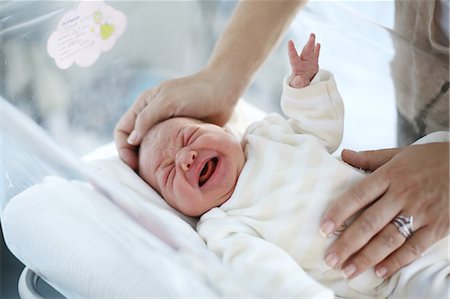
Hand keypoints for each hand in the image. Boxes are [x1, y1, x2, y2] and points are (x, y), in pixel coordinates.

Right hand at [114, 69, 235, 169]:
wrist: (224, 91)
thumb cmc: (195, 91)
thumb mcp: (168, 100)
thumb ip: (148, 118)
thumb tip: (132, 140)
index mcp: (143, 106)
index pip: (122, 130)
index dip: (122, 148)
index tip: (133, 164)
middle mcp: (152, 118)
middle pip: (134, 143)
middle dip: (136, 159)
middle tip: (144, 177)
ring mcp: (167, 129)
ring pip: (152, 150)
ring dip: (152, 163)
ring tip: (158, 177)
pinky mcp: (181, 137)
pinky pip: (169, 153)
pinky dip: (168, 162)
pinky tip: (174, 170)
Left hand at [288, 33, 320, 87]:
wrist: (303, 85)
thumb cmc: (298, 85)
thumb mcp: (298, 85)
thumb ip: (298, 82)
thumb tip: (299, 79)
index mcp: (296, 67)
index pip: (293, 57)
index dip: (291, 50)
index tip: (290, 41)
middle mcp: (302, 62)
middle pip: (305, 52)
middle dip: (308, 45)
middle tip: (311, 36)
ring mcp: (308, 62)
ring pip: (310, 51)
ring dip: (311, 43)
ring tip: (312, 35)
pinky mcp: (313, 63)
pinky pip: (315, 55)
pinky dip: (316, 49)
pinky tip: (318, 44)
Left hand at [320, 142, 448, 278]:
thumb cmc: (430, 159)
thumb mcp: (399, 153)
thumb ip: (370, 157)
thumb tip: (343, 154)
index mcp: (390, 176)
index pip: (358, 195)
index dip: (339, 212)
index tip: (323, 229)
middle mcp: (403, 195)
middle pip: (370, 222)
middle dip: (348, 243)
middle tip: (330, 259)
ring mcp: (420, 213)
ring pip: (389, 239)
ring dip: (367, 257)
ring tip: (348, 270)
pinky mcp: (437, 228)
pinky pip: (415, 248)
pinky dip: (397, 261)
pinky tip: (380, 271)